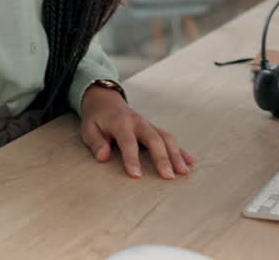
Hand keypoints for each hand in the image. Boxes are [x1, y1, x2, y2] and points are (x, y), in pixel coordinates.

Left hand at [80, 85, 195, 179]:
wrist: (106, 100)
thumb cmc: (97, 119)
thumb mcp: (88, 129)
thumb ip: (96, 142)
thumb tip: (103, 156)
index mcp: (120, 122)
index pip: (128, 141)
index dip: (132, 159)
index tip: (136, 176)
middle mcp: (138, 122)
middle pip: (154, 139)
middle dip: (162, 158)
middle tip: (168, 177)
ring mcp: (149, 124)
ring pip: (166, 138)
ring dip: (176, 155)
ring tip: (183, 172)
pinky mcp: (155, 128)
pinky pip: (170, 138)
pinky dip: (180, 150)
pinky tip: (189, 162)